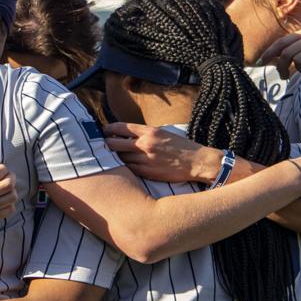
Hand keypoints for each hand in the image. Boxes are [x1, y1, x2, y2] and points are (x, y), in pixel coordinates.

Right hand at [0, 161, 17, 230]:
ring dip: (12, 189)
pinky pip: (8, 210)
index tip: (2, 168)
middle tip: (8, 176)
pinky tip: (3, 199)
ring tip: (6, 187)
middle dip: (11, 177)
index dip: (3, 168)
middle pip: (7, 185)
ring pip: (11, 198)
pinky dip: (10, 203)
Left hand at [103, 123, 221, 183]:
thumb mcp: (164, 134)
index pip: (121, 127)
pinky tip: (124, 166)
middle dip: (106, 144)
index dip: (108, 129)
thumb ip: (147, 134)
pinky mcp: (148, 172)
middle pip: (115, 143)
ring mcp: (146, 159)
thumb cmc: (182, 147)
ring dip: (116, 157)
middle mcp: (145, 144)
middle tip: (103, 145)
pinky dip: (125, 167)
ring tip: (112, 157)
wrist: (197, 162)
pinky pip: (129, 169)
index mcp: (150, 131)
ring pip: (121, 157)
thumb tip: (130, 135)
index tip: (104, 131)